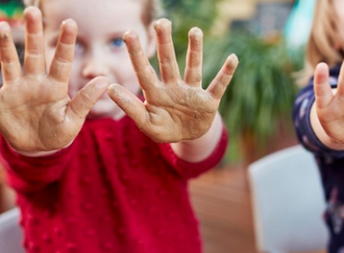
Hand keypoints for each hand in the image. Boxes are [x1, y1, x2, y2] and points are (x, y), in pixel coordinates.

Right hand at [0, 7, 108, 152]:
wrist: (38, 148)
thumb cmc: (59, 133)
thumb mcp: (74, 120)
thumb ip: (85, 101)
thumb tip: (103, 81)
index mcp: (55, 87)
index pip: (61, 61)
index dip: (65, 43)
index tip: (70, 23)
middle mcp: (34, 82)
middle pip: (33, 54)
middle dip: (33, 33)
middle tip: (32, 11)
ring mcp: (15, 89)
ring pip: (9, 62)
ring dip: (5, 45)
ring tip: (3, 26)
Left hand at [107, 19, 237, 143]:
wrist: (187, 138)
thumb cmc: (164, 129)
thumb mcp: (146, 123)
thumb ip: (130, 107)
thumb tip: (110, 88)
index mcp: (155, 93)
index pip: (144, 71)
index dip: (136, 54)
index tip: (129, 34)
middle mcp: (173, 87)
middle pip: (168, 62)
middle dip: (165, 43)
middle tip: (161, 22)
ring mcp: (192, 92)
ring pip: (193, 68)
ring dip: (195, 50)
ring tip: (195, 30)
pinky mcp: (208, 101)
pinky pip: (218, 85)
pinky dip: (226, 73)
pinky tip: (233, 59)